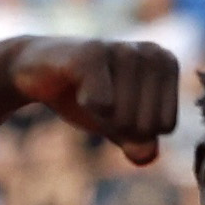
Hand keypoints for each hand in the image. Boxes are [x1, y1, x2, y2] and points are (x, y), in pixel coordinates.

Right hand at [0, 32, 183, 166]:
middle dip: (117, 126)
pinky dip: (86, 106)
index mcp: (166, 64)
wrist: (38, 70)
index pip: (166, 125)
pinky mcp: (93, 52)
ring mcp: (123, 48)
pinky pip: (101, 104)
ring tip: (86, 92)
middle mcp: (151, 52)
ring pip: (125, 119)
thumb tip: (147, 156)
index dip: (136, 130)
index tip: (115, 107)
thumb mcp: (117, 125)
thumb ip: (139, 143)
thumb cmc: (86, 95)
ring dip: (100, 117)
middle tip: (98, 101)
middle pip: (146, 125)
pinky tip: (76, 86)